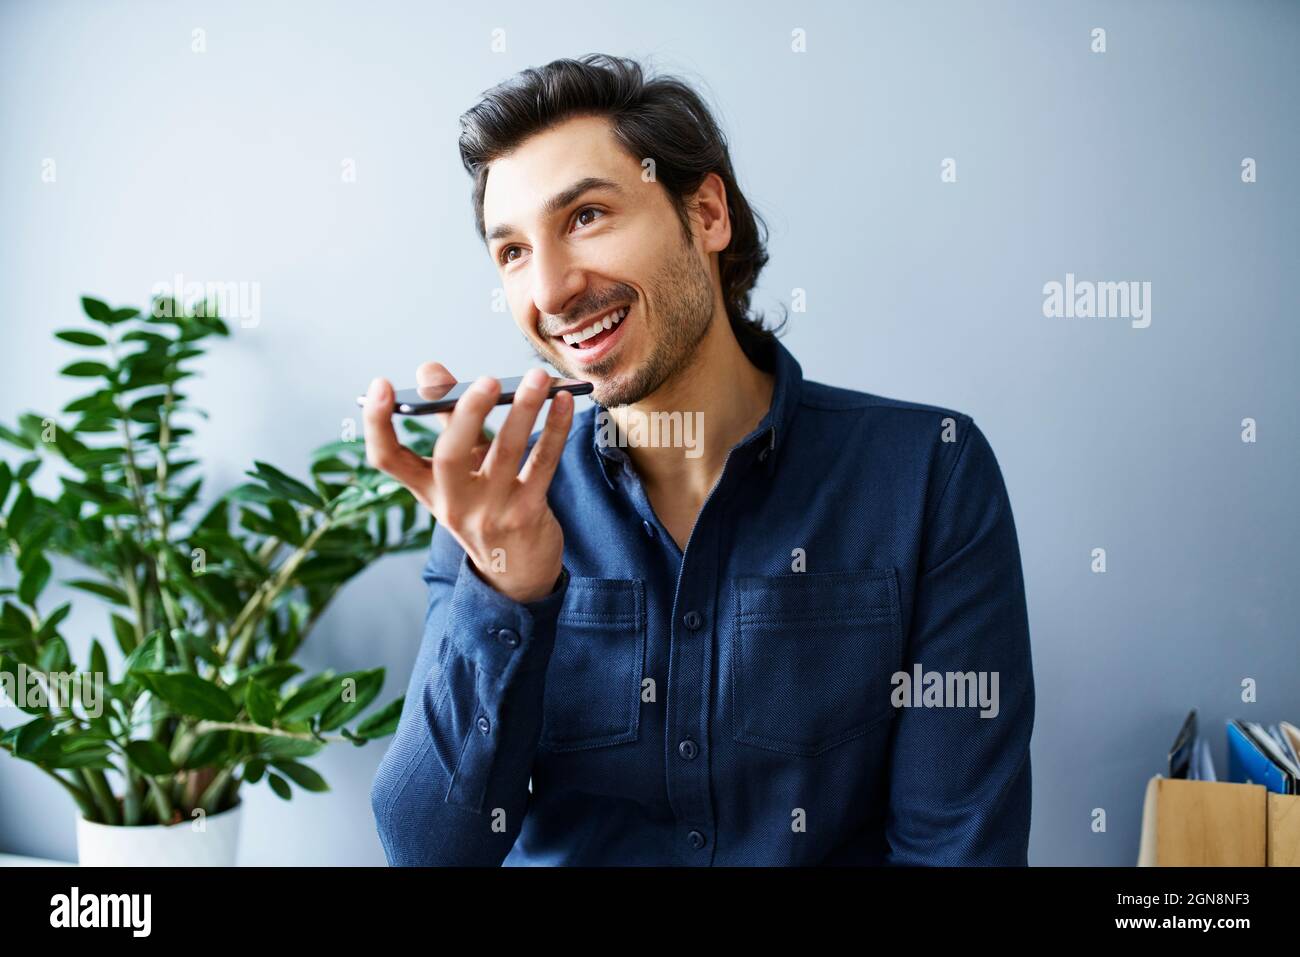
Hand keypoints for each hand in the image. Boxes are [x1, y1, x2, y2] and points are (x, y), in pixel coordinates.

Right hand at [362, 364, 573, 602]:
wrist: (515, 573)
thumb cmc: (485, 506)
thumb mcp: (460, 472)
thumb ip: (448, 420)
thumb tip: (429, 370)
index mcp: (427, 489)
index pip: (387, 459)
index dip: (378, 423)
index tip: (380, 385)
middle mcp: (453, 503)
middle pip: (448, 456)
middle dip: (467, 414)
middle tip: (487, 381)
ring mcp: (490, 512)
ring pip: (505, 454)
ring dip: (524, 411)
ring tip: (538, 379)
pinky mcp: (527, 514)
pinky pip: (542, 465)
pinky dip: (555, 430)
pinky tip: (565, 403)